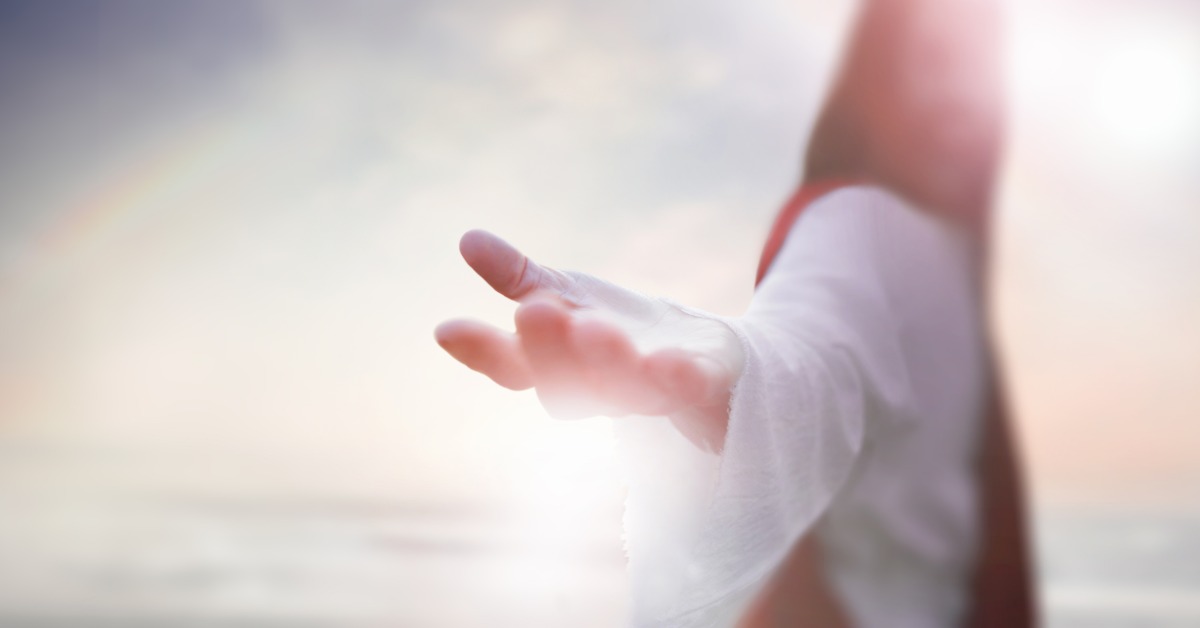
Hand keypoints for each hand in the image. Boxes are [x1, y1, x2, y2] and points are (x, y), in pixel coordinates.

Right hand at [435, 230, 742, 451]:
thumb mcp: (568, 296)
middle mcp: (600, 388)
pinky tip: (669, 360)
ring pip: (623, 388)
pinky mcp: (702, 384)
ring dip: (605, 361)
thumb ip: (520, 277)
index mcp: (561, 366)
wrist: (711, 358)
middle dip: (549, 350)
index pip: (514, 366)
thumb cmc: (624, 330)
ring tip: (592, 327)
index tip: (448, 330)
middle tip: (534, 311)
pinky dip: (677, 376)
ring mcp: (651, 392)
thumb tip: (467, 239)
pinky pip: (688, 387)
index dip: (483, 351)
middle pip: (565, 382)